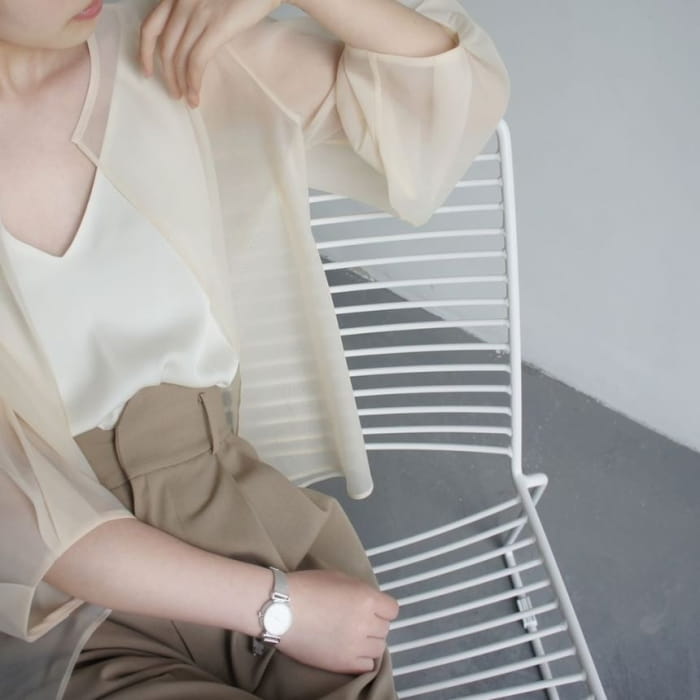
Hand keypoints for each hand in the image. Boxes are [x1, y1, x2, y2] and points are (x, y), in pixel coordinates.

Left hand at [139, 0, 282, 107]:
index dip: (144, 52)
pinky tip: (196, 94)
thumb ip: (197, 12)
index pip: (150, 26)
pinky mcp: (216, 26)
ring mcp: (198, 13)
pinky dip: (193, 81)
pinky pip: (196, 61)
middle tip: (174, 92)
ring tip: (187, 98)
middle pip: (164, 47)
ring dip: (180, 83)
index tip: (147, 70)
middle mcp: (183, 1)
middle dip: (167, 75)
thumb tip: (192, 40)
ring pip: (178, 56)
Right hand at [277, 569, 399, 673]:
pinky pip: (367, 665)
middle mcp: (365, 623)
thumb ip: (360, 590)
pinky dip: (361, 658)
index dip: (382, 608)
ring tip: (351, 636)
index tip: (371, 608)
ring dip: (369, 641)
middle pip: (385, 628)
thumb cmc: (306, 586)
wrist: (280, 609)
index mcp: (366, 598)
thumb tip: (369, 602)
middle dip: (374, 623)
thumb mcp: (339, 578)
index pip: (392, 609)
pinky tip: (348, 649)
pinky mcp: (343, 664)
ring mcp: (355, 645)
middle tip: (355, 620)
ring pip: (378, 648)